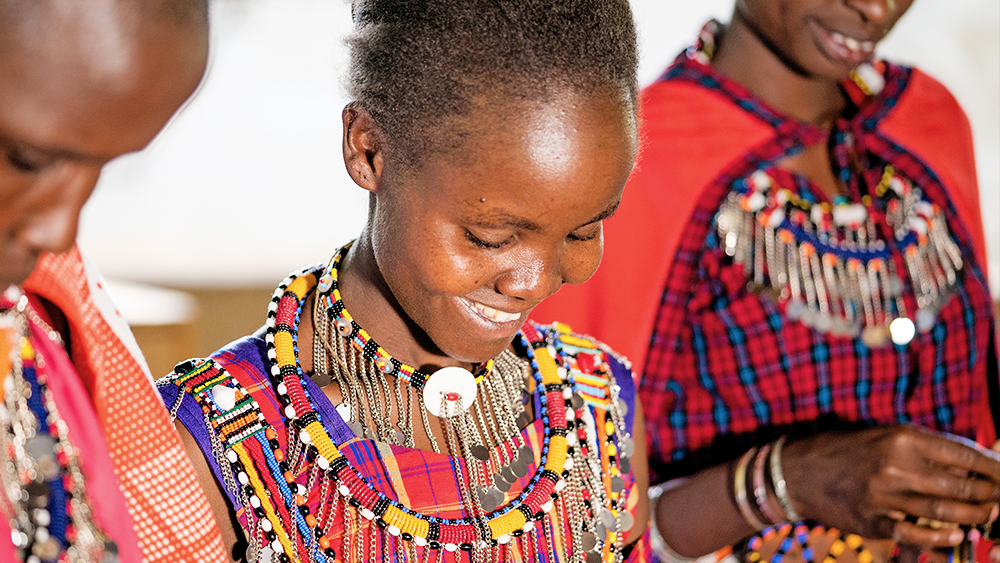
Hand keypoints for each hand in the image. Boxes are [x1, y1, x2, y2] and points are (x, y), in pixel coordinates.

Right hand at [781, 425, 999, 548]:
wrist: (796, 472)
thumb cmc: (844, 450)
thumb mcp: (883, 435)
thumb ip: (922, 447)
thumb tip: (968, 461)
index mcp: (902, 438)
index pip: (963, 454)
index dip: (992, 467)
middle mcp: (896, 465)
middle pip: (961, 485)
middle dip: (990, 494)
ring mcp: (884, 496)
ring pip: (945, 510)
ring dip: (973, 516)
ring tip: (988, 516)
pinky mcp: (873, 521)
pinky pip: (915, 534)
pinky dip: (940, 537)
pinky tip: (955, 535)